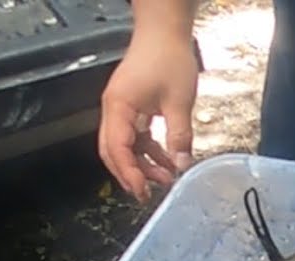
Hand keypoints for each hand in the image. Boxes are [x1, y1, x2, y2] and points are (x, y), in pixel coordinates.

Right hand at [98, 30, 198, 202]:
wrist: (164, 32)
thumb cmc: (168, 59)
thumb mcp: (179, 102)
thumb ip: (179, 136)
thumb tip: (181, 165)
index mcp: (118, 108)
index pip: (118, 150)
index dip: (129, 174)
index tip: (143, 192)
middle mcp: (113, 110)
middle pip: (113, 152)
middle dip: (130, 174)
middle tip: (147, 193)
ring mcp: (121, 109)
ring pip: (125, 146)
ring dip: (142, 163)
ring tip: (165, 178)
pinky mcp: (131, 107)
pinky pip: (135, 136)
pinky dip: (148, 149)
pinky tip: (167, 160)